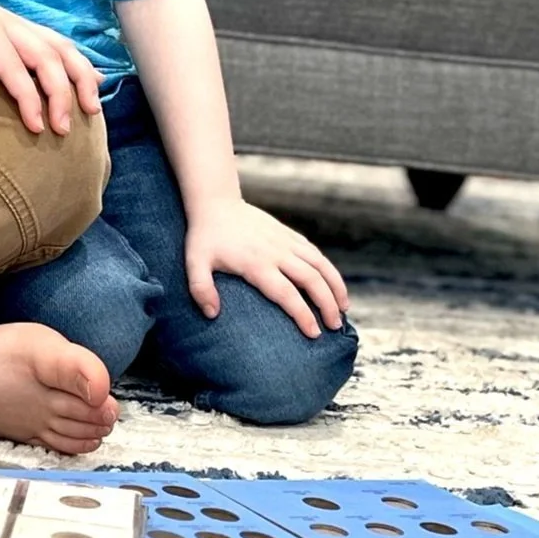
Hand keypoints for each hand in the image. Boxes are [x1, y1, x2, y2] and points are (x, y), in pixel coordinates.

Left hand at [0, 0, 100, 134]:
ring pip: (61, 46)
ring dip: (80, 77)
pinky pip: (58, 44)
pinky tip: (96, 83)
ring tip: (92, 111)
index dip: (29, 97)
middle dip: (61, 93)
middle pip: (47, 55)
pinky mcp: (22, 29)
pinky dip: (79, 63)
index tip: (36, 128)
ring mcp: (17, 23)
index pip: (14, 64)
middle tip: (63, 130)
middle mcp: (6, 21)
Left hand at [184, 200, 348, 337]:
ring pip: (320, 264)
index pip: (287, 293)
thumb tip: (212, 314)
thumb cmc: (204, 236)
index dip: (303, 314)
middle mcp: (277, 252)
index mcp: (257, 264)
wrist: (216, 203)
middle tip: (335, 326)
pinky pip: (314, 253)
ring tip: (344, 308)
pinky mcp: (288, 234)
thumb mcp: (194, 263)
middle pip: (312, 280)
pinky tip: (332, 284)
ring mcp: (285, 241)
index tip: (314, 333)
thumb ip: (201, 289)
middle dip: (327, 304)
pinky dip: (327, 269)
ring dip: (336, 286)